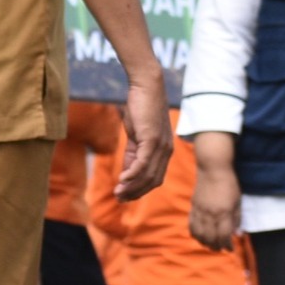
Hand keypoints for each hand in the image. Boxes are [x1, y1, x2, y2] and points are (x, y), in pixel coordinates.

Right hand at [114, 66, 172, 199]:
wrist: (146, 86)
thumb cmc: (140, 108)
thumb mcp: (136, 134)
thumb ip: (133, 153)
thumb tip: (126, 172)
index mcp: (164, 151)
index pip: (154, 177)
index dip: (140, 190)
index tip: (124, 195)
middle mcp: (166, 151)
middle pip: (152, 180)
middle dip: (135, 192)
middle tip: (119, 198)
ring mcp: (160, 146)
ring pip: (147, 174)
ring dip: (132, 186)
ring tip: (118, 192)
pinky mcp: (151, 139)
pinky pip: (142, 163)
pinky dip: (132, 174)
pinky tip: (121, 179)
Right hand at [187, 133, 242, 250]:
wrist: (212, 169)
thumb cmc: (229, 184)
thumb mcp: (238, 202)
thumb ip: (236, 218)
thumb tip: (236, 233)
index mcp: (223, 212)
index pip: (224, 235)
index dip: (227, 245)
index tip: (231, 249)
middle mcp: (210, 214)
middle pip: (210, 237)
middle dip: (216, 246)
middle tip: (220, 249)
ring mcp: (199, 211)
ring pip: (199, 233)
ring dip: (204, 242)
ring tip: (210, 245)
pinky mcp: (193, 207)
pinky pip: (191, 224)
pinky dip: (194, 233)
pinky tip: (199, 236)